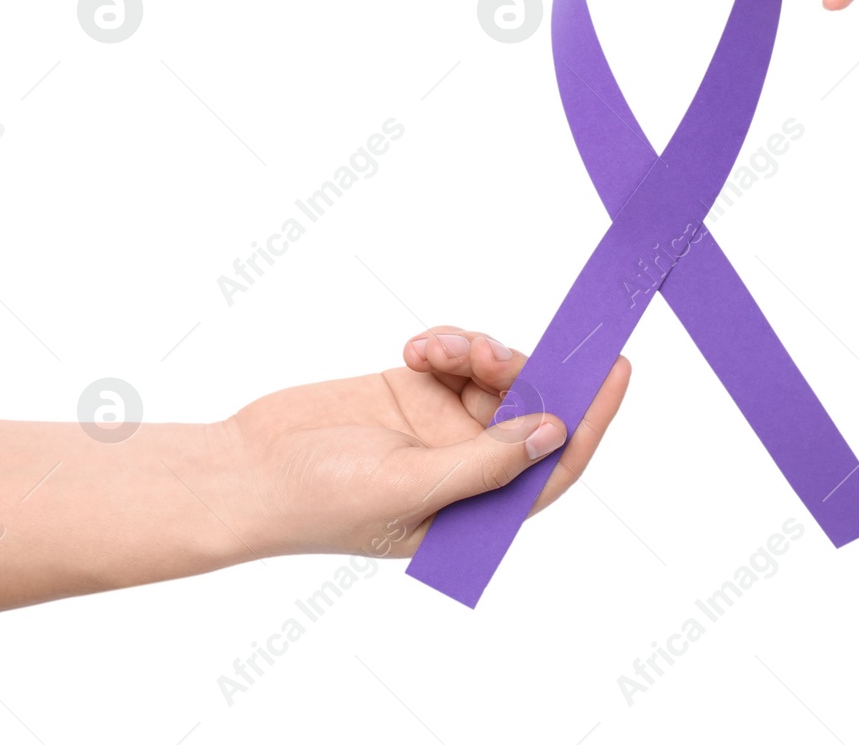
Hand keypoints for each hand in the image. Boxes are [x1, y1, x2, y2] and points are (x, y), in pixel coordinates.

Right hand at [220, 326, 629, 558]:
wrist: (242, 469)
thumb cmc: (314, 501)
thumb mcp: (406, 488)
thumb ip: (484, 464)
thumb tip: (553, 433)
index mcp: (476, 514)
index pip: (553, 468)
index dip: (591, 421)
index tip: (616, 370)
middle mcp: (469, 471)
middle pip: (530, 411)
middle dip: (521, 373)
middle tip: (491, 350)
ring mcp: (444, 429)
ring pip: (497, 377)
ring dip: (478, 352)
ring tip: (440, 347)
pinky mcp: (416, 392)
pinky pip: (460, 357)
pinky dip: (449, 343)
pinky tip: (419, 346)